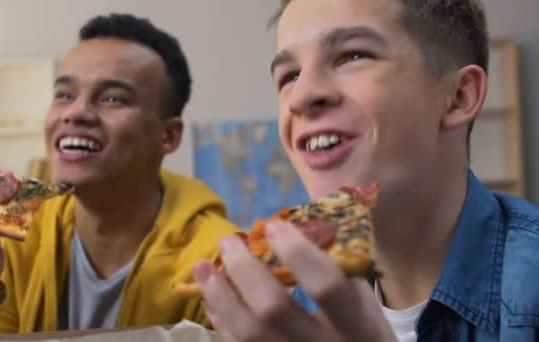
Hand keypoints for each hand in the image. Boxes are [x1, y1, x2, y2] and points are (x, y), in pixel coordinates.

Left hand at [194, 220, 395, 341]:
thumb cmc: (361, 333)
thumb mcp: (363, 302)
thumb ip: (337, 268)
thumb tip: (295, 224)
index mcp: (357, 324)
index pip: (326, 285)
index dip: (298, 252)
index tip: (274, 224)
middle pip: (274, 309)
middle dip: (245, 270)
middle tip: (228, 241)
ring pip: (247, 333)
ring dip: (220, 295)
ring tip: (202, 266)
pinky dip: (220, 319)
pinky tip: (211, 297)